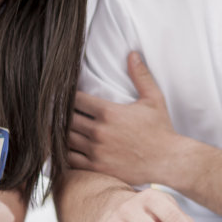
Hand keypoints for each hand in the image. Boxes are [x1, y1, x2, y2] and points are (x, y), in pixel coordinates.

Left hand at [68, 52, 180, 185]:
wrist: (168, 161)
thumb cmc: (161, 130)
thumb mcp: (154, 99)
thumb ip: (141, 76)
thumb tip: (133, 54)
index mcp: (109, 112)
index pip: (76, 99)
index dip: (67, 95)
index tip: (64, 94)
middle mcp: (99, 131)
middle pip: (66, 118)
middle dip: (60, 113)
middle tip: (55, 110)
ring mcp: (96, 151)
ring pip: (65, 139)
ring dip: (58, 132)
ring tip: (53, 127)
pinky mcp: (97, 167)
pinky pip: (70, 160)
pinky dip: (62, 153)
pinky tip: (61, 147)